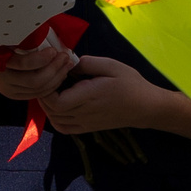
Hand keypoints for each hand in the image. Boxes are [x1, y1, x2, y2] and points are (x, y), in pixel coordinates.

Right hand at [0, 40, 75, 102]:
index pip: (23, 64)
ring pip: (38, 90)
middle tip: (65, 57)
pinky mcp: (16, 96)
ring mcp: (9, 90)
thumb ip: (22, 36)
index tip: (54, 50)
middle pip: (34, 81)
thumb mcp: (6, 38)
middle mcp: (2, 80)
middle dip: (54, 69)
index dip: (41, 59)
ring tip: (66, 65)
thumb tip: (43, 24)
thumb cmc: (0, 45)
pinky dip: (52, 85)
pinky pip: (37, 94)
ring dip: (57, 78)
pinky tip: (60, 75)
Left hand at [39, 54, 157, 134]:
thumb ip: (87, 63)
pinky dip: (55, 119)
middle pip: (52, 111)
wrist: (145, 107)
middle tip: (49, 78)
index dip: (47, 90)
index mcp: (90, 96)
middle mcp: (85, 113)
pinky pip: (64, 128)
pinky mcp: (87, 128)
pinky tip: (57, 106)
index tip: (52, 74)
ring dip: (48, 106)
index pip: (57, 101)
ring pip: (55, 120)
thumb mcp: (111, 65)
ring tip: (52, 90)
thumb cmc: (130, 84)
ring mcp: (85, 123)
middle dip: (44, 95)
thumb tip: (68, 63)